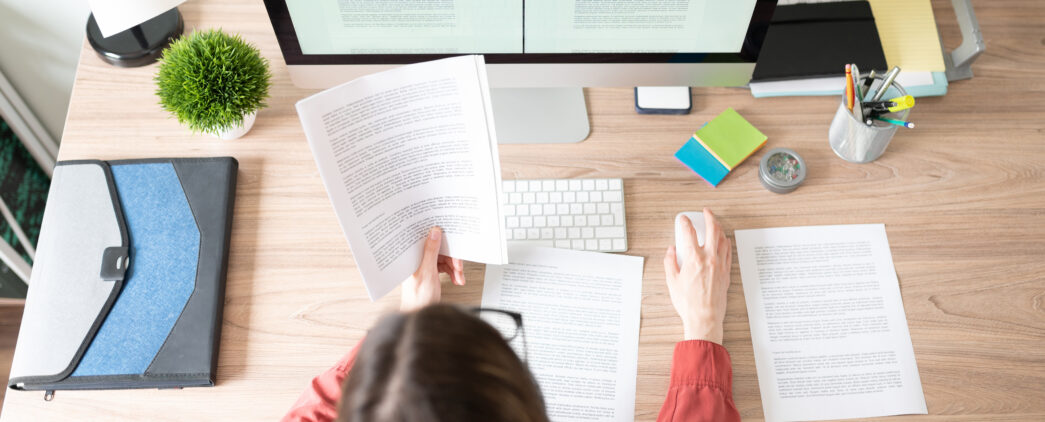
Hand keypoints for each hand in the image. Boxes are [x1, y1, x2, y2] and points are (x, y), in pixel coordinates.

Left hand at [400, 227, 465, 311]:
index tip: (450, 239)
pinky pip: (444, 267)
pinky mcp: (430, 273)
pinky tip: (456, 279)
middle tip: (458, 266)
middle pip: (438, 250)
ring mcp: (424, 267)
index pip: (426, 240)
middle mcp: (417, 260)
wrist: (420, 315)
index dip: (439, 238)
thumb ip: (431, 251)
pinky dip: (452, 273)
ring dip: (454, 267)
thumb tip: (434, 233)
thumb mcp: (427, 272)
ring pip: (444, 259)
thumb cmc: (418, 299)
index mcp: (412, 257)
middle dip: (451, 259)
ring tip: (459, 277)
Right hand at [663, 208, 732, 343]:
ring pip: (723, 239)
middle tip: (706, 212)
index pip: (689, 233)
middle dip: (709, 217)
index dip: (685, 222)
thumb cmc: (688, 303)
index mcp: (693, 259)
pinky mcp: (726, 273)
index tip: (683, 219)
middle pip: (712, 230)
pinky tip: (724, 241)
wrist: (704, 318)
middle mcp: (709, 259)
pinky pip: (728, 252)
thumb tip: (671, 250)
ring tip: (715, 224)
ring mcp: (720, 265)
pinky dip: (726, 243)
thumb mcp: (671, 281)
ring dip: (719, 228)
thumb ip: (670, 262)